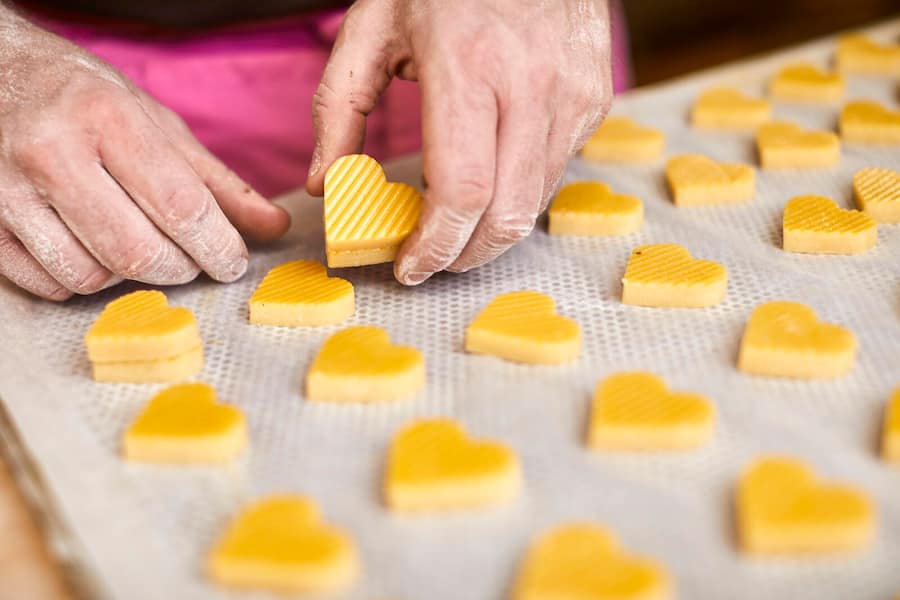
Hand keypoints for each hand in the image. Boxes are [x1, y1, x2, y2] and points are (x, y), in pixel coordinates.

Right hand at [0, 13, 289, 300]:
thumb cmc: (85, 97)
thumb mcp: (157, 124)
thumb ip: (216, 181)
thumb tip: (272, 227)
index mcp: (107, 118)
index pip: (179, 206)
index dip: (217, 247)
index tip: (234, 262)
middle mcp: (52, 151)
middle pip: (136, 251)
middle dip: (180, 269)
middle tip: (194, 262)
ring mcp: (7, 189)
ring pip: (90, 274)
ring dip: (130, 278)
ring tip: (144, 251)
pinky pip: (46, 283)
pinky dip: (83, 282)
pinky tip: (96, 253)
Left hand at [306, 0, 611, 283]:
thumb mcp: (372, 25)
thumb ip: (337, 106)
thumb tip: (324, 183)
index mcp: (466, 64)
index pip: (461, 191)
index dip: (435, 245)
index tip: (409, 266)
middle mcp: (530, 83)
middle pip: (506, 215)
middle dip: (465, 256)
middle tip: (432, 260)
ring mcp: (573, 92)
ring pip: (536, 202)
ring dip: (491, 231)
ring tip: (456, 226)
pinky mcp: (594, 98)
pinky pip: (555, 170)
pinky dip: (519, 191)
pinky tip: (492, 176)